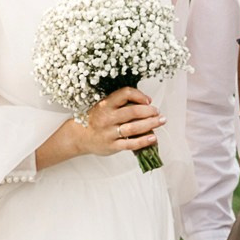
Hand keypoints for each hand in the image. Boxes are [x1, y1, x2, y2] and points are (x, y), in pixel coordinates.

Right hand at [40, 86, 163, 164]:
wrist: (79, 136)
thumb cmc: (95, 119)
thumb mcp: (104, 106)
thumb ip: (121, 104)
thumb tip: (145, 102)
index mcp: (105, 104)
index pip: (125, 94)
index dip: (139, 95)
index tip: (148, 100)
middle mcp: (107, 117)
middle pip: (132, 112)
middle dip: (149, 111)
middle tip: (158, 112)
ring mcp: (109, 133)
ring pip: (133, 128)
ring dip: (150, 124)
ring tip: (160, 121)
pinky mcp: (112, 146)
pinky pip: (130, 144)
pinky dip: (143, 141)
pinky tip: (153, 138)